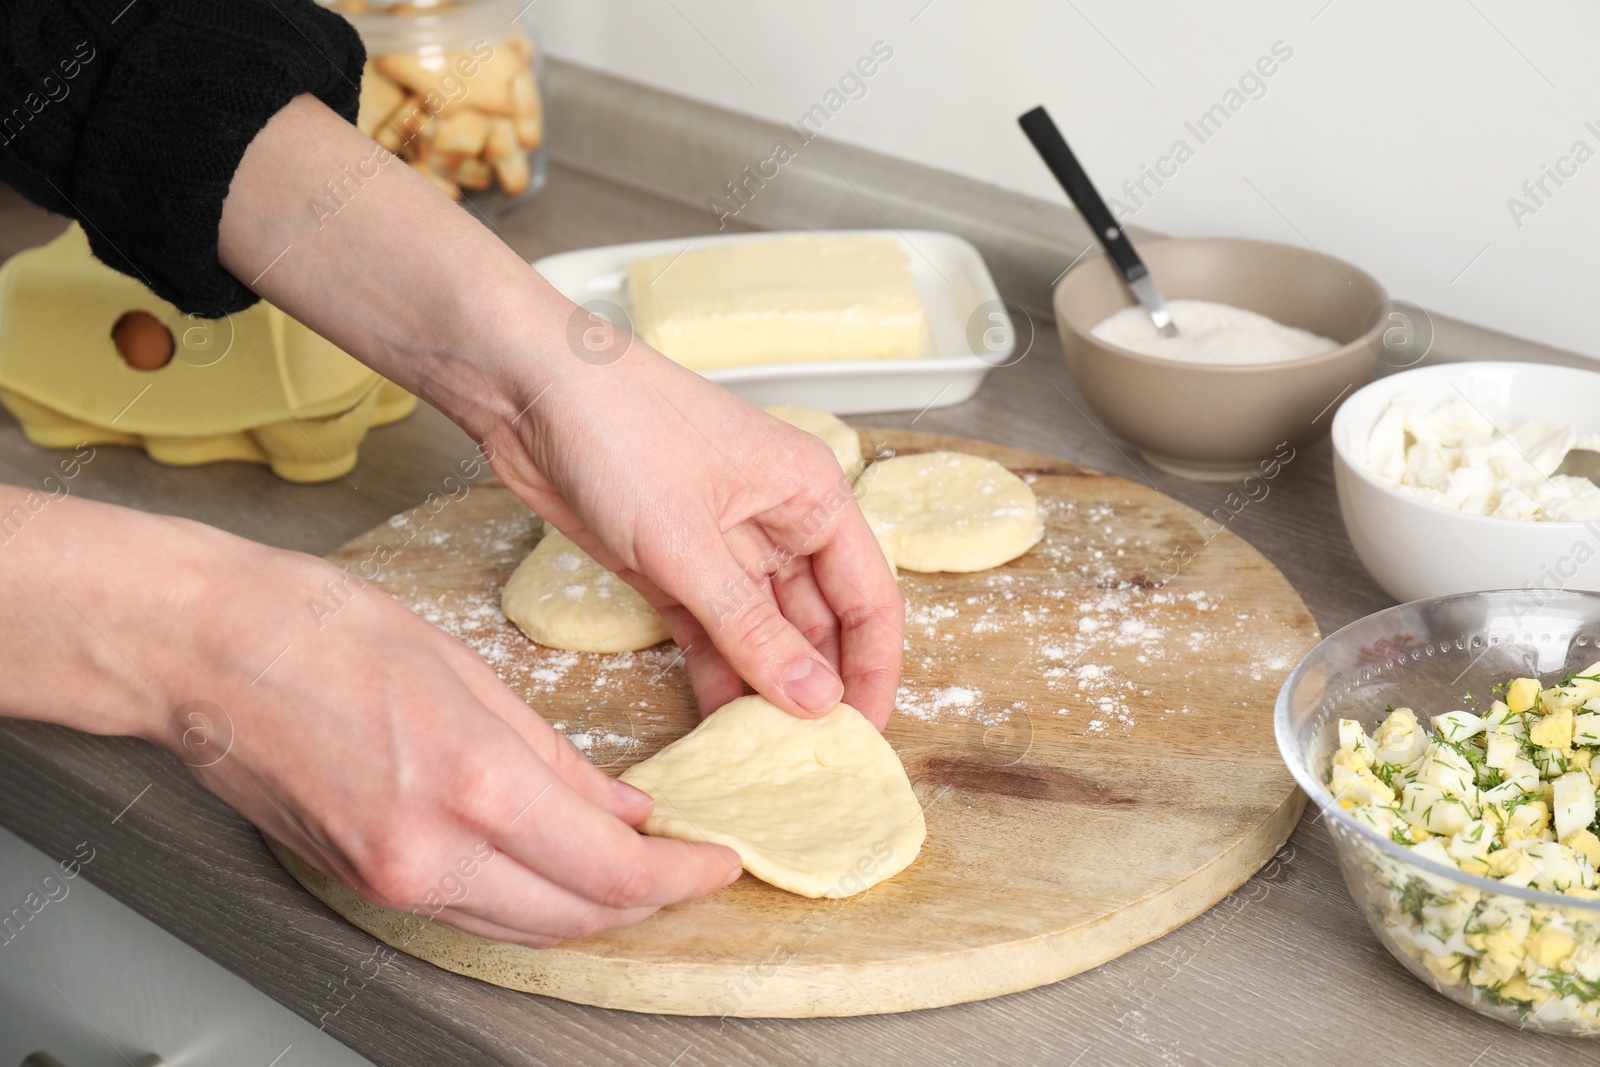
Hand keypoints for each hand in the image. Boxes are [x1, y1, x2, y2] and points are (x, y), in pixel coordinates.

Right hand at [167, 535, 742, 945]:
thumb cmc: (321, 630)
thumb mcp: (470, 670)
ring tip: (637, 871)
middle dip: (649, 900)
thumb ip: (558, 758)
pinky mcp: (365, 884)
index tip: (718, 860)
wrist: (203, 651)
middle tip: (689, 867)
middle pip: (578, 916)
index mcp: (472, 784)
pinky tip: (558, 868)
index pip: (613, 870)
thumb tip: (623, 810)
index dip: (682, 875)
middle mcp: (432, 853)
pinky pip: (475, 914)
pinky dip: (531, 901)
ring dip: (593, 909)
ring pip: (528, 928)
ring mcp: (392, 879)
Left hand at [475, 346, 903, 726]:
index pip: (869, 598)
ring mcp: (723, 544)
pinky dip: (716, 674)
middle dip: (818, 689)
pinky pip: (709, 632)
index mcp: (812, 496)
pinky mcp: (670, 563)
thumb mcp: (690, 542)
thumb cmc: (621, 428)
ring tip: (765, 756)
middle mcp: (778, 522)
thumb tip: (815, 700)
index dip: (873, 670)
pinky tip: (720, 724)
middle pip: (820, 621)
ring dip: (765, 689)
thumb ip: (752, 629)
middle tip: (812, 763)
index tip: (864, 737)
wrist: (527, 387)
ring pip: (763, 633)